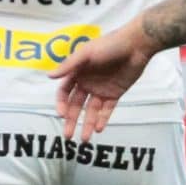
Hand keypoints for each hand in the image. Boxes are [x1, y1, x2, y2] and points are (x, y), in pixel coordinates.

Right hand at [49, 22, 154, 140]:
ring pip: (91, 111)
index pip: (64, 92)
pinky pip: (106, 110)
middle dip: (71, 121)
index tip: (61, 114)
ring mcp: (100, 90)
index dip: (61, 104)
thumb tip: (49, 76)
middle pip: (76, 105)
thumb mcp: (86, 53)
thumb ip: (69, 66)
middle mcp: (87, 83)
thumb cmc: (109, 45)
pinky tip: (98, 129)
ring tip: (85, 139)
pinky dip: (102, 119)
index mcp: (77, 73)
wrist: (136, 45)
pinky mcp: (114, 94)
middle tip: (68, 136)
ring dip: (86, 124)